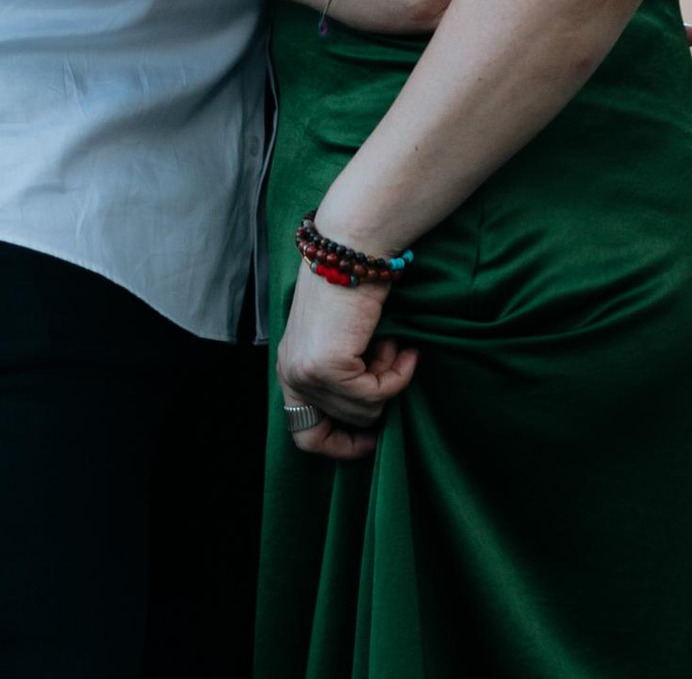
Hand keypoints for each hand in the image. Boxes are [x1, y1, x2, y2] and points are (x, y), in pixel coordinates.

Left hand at [276, 258, 415, 464]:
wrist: (353, 246)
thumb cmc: (353, 284)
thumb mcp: (339, 338)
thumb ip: (342, 374)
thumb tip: (370, 416)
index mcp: (290, 367)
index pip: (306, 436)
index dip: (343, 446)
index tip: (374, 438)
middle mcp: (291, 374)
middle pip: (344, 424)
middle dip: (378, 399)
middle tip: (395, 365)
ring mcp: (306, 372)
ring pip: (364, 412)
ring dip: (390, 379)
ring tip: (393, 342)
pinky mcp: (328, 366)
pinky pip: (375, 395)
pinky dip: (398, 374)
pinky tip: (401, 346)